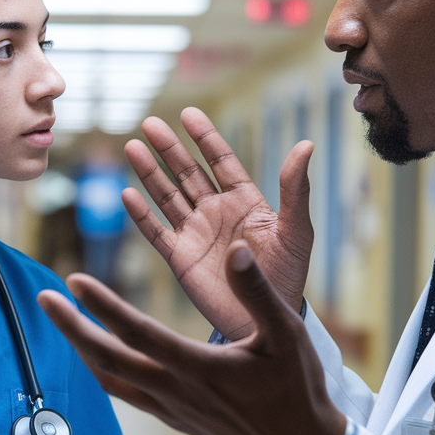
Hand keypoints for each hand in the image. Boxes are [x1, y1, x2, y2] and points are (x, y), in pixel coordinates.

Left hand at [39, 242, 347, 434]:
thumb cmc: (298, 390)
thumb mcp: (288, 332)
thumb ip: (257, 291)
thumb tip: (235, 250)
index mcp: (198, 367)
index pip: (136, 332)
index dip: (100, 306)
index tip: (73, 281)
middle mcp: (176, 391)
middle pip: (107, 359)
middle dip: (70, 328)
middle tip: (43, 299)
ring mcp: (172, 411)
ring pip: (111, 381)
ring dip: (82, 352)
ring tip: (65, 324)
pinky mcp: (175, 422)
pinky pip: (128, 397)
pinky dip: (105, 374)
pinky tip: (101, 361)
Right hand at [124, 108, 313, 340]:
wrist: (266, 320)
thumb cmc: (287, 276)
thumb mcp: (295, 230)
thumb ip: (295, 189)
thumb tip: (306, 145)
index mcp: (244, 201)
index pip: (221, 161)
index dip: (205, 138)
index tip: (189, 114)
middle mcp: (216, 212)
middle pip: (187, 173)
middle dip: (169, 148)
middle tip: (150, 123)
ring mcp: (195, 234)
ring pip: (167, 196)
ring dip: (150, 172)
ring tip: (132, 147)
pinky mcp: (180, 258)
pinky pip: (156, 231)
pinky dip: (141, 214)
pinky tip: (128, 194)